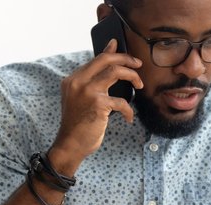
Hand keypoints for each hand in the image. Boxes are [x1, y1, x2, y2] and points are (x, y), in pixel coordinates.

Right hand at [49, 39, 143, 174]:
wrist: (70, 144)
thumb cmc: (79, 123)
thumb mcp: (82, 98)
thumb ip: (93, 80)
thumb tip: (109, 55)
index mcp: (72, 79)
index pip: (96, 60)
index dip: (115, 54)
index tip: (128, 56)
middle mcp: (78, 82)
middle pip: (105, 60)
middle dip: (126, 59)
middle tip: (138, 64)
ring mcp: (87, 91)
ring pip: (115, 72)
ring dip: (132, 77)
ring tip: (139, 85)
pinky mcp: (97, 104)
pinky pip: (121, 101)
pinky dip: (128, 110)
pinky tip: (128, 117)